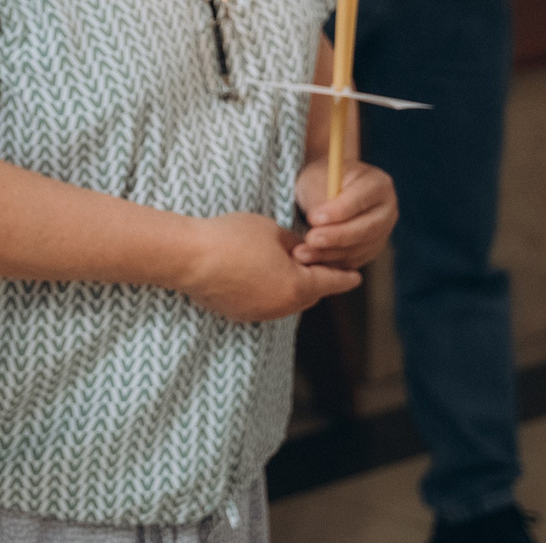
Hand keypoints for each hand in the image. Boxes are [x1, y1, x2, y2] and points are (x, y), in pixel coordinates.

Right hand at [179, 212, 360, 322]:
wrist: (189, 257)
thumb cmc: (233, 237)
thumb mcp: (272, 231)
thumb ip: (294, 243)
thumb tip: (300, 251)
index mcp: (298, 286)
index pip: (332, 282)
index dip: (345, 276)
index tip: (356, 276)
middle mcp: (282, 306)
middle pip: (310, 295)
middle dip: (317, 280)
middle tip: (318, 264)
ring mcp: (260, 314)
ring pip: (287, 301)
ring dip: (291, 287)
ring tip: (286, 266)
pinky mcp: (239, 314)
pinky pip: (265, 304)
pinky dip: (269, 292)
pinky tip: (257, 275)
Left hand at [292, 160, 397, 269]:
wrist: (324, 191)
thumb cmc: (321, 179)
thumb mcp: (317, 179)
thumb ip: (321, 199)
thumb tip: (318, 224)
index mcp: (378, 185)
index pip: (361, 200)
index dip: (338, 211)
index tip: (313, 218)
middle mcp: (386, 211)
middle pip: (366, 229)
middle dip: (336, 236)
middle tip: (311, 239)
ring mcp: (381, 234)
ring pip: (358, 249)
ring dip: (329, 253)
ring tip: (302, 253)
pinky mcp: (370, 251)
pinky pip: (352, 261)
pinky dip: (331, 262)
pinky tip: (311, 260)